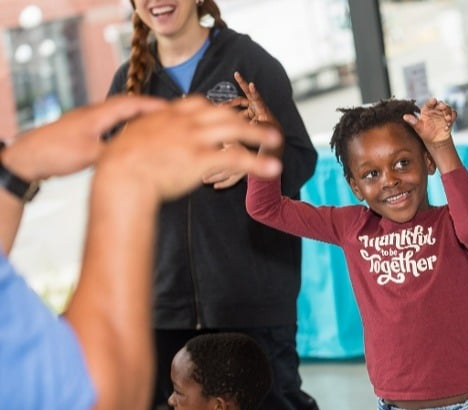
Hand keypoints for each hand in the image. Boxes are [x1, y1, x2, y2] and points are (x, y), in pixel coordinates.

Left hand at [2, 95, 166, 180]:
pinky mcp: (82, 131)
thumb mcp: (90, 155)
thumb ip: (117, 151)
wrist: (27, 158)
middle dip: (148, 107)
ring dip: (136, 116)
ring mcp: (86, 122)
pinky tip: (128, 136)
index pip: (130, 104)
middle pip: (126, 105)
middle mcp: (92, 114)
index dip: (152, 105)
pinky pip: (110, 124)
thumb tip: (141, 153)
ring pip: (117, 114)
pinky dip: (124, 126)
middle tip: (168, 113)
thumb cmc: (54, 153)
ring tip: (154, 123)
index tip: (171, 107)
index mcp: (97, 115)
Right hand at [100, 96, 281, 200]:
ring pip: (235, 130)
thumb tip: (143, 132)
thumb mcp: (131, 136)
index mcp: (168, 114)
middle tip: (260, 122)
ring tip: (276, 140)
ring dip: (258, 134)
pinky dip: (258, 163)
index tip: (226, 111)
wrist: (119, 175)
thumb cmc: (118, 162)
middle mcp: (184, 122)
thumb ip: (145, 130)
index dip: (215, 108)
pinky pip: (237, 159)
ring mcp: (194, 139)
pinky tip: (272, 168)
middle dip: (245, 117)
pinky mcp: (201, 159)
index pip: (199, 103)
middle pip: (223, 113)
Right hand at [228, 71, 284, 157]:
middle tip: (237, 74)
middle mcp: (258, 108)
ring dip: (231, 104)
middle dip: (242, 84)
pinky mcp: (249, 114)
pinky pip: (239, 111)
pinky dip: (232, 113)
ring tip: (220, 107)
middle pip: (249, 94)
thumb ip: (258, 128)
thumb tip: (251, 125)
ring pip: (241, 103)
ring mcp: (253, 110)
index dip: (254, 92)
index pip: (258, 99)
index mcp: (263, 110)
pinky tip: (224, 116)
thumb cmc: (272, 135)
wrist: (274, 140)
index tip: (251, 84)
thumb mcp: (266, 133)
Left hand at [403, 97, 455, 144]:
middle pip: (440, 104)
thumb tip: (404, 116)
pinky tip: (448, 125)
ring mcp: (443, 113)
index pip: (429, 103)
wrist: (435, 141)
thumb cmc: (425, 134)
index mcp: (427, 110)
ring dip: (449, 113)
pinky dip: (453, 118)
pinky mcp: (450, 117)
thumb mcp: (418, 128)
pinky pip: (453, 114)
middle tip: (444, 108)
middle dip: (443, 105)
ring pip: (448, 108)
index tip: (434, 100)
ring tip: (447, 120)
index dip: (431, 101)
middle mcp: (435, 110)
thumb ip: (413, 122)